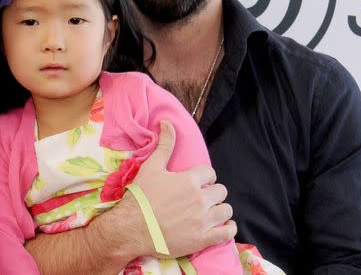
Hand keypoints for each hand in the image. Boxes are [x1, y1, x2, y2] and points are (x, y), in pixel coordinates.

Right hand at [125, 120, 235, 257]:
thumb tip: (167, 122)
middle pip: (221, 191)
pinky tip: (220, 225)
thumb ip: (165, 144)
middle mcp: (200, 199)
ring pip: (226, 210)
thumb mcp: (151, 167)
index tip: (196, 182)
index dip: (204, 176)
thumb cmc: (141, 196)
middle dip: (212, 192)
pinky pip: (228, 232)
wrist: (132, 228)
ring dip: (220, 209)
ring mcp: (203, 221)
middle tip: (200, 197)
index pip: (210, 173)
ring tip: (209, 211)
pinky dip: (227, 228)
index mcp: (189, 180)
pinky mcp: (203, 239)